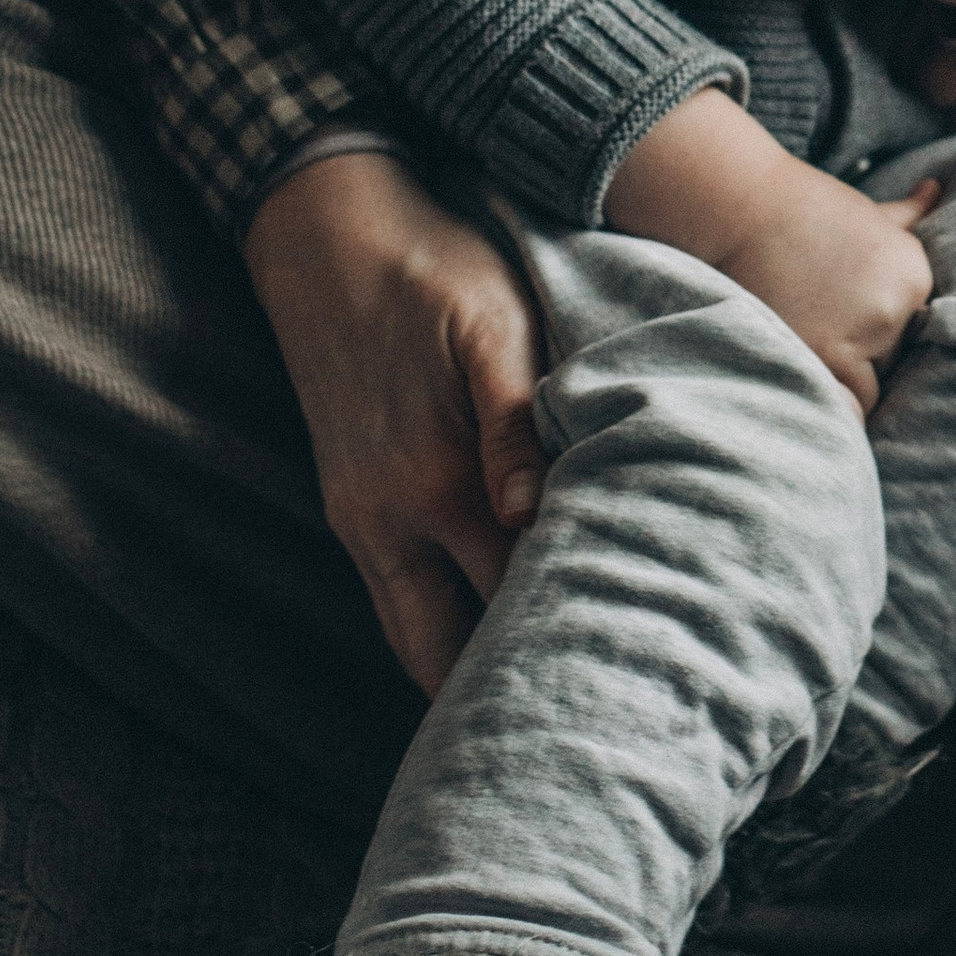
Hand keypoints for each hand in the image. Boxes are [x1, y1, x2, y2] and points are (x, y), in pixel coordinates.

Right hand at [242, 148, 545, 696]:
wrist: (327, 232)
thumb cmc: (432, 269)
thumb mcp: (489, 325)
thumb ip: (510, 423)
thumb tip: (532, 515)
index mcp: (436, 485)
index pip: (510, 600)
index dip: (567, 644)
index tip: (628, 682)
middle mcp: (388, 523)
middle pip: (450, 653)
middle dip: (510, 693)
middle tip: (592, 723)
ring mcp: (360, 521)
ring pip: (414, 638)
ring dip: (467, 675)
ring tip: (543, 707)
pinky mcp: (348, 505)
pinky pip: (395, 601)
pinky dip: (439, 633)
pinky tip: (489, 643)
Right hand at [607, 89, 937, 411]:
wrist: (742, 207)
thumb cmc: (802, 207)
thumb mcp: (866, 210)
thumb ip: (908, 214)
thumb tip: (934, 189)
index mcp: (914, 274)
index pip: (913, 330)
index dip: (881, 333)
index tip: (847, 322)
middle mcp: (897, 306)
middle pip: (892, 362)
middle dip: (862, 357)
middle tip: (822, 336)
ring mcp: (864, 334)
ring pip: (868, 386)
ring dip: (841, 379)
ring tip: (807, 352)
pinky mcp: (826, 356)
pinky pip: (845, 405)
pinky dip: (828, 400)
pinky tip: (806, 383)